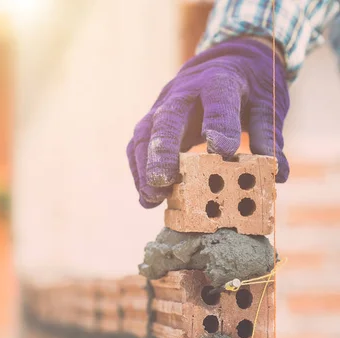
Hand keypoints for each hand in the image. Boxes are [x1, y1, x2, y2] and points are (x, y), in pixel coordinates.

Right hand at [127, 38, 289, 208]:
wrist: (226, 61)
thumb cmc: (249, 86)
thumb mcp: (268, 104)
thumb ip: (268, 135)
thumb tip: (277, 174)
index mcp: (219, 80)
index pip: (217, 99)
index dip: (217, 124)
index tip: (221, 152)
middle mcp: (184, 92)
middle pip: (167, 119)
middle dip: (162, 151)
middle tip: (163, 181)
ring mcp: (162, 106)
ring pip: (145, 134)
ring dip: (145, 167)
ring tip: (151, 198)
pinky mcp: (152, 121)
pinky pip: (137, 145)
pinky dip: (139, 171)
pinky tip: (147, 197)